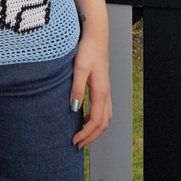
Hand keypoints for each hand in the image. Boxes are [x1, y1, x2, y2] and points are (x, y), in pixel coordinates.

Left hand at [70, 31, 111, 149]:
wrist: (96, 36)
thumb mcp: (79, 69)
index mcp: (101, 92)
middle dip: (91, 136)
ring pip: (105, 118)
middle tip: (77, 144)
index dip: (86, 134)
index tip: (74, 141)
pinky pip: (103, 109)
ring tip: (81, 134)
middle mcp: (106, 94)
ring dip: (94, 129)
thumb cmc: (88, 50)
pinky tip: (84, 117)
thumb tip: (74, 110)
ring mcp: (106, 91)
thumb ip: (77, 90)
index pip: (96, 122)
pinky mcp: (103, 87)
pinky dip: (96, 119)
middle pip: (102, 124)